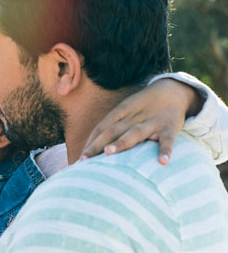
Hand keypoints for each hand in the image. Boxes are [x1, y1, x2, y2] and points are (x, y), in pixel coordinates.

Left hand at [81, 78, 202, 164]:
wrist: (173, 90)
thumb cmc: (143, 108)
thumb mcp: (126, 113)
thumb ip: (112, 128)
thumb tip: (93, 149)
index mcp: (120, 113)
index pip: (101, 128)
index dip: (90, 142)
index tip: (80, 159)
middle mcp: (133, 117)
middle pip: (112, 131)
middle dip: (97, 145)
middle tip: (85, 160)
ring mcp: (151, 122)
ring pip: (134, 133)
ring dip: (121, 143)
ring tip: (108, 153)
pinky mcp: (169, 127)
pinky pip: (167, 140)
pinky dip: (165, 150)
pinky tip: (162, 162)